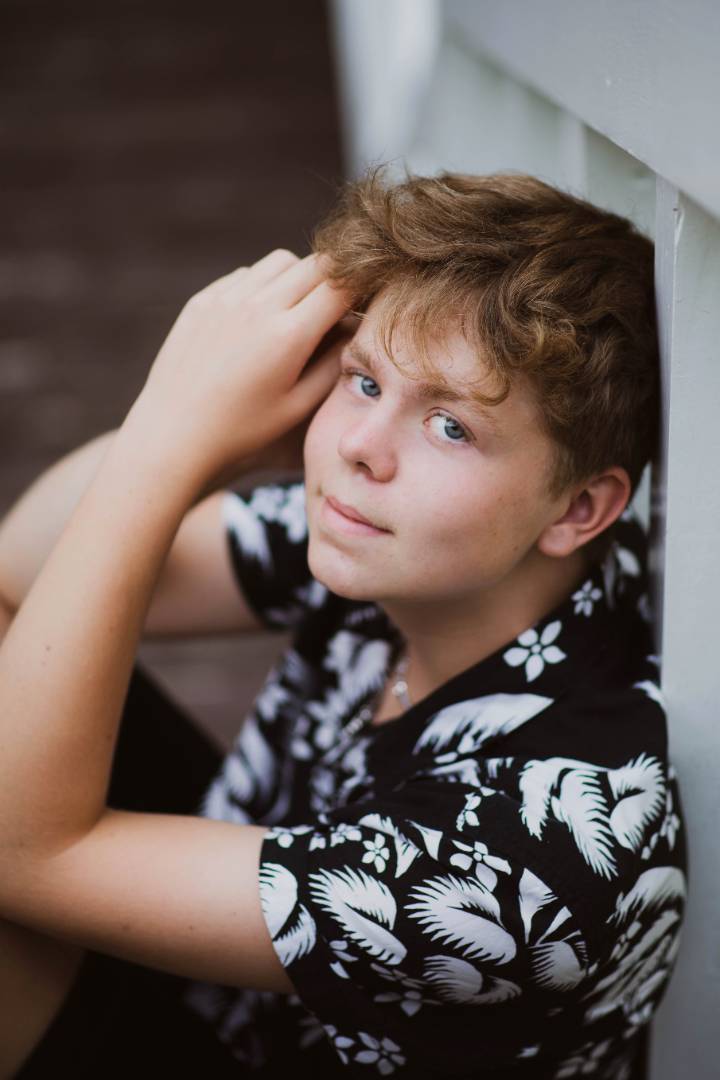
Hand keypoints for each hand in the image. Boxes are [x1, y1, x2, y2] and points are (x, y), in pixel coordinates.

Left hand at [126, 249, 350, 493]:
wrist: (173, 435)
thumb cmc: (242, 432)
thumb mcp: (297, 407)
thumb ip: (332, 364)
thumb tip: (353, 328)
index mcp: (288, 336)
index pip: (341, 286)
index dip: (362, 290)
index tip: (367, 303)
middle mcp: (258, 307)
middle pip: (315, 264)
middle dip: (335, 279)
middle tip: (338, 304)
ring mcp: (226, 299)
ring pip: (279, 262)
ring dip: (298, 277)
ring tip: (298, 310)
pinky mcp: (202, 301)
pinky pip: (245, 275)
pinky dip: (263, 285)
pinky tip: (260, 318)